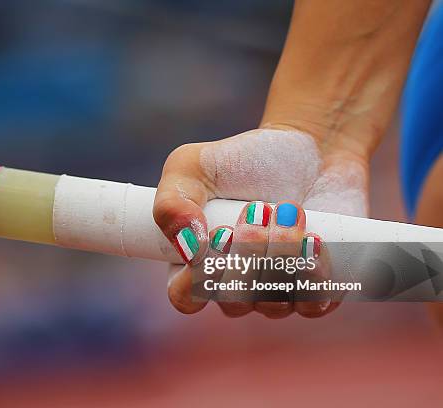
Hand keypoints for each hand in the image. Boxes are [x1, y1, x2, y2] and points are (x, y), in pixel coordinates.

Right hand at [153, 127, 367, 317]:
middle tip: (259, 208)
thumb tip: (187, 247)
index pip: (185, 298)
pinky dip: (314, 271)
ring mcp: (276, 292)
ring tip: (290, 209)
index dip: (200, 277)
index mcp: (196, 263)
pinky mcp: (318, 290)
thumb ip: (171, 203)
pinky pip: (315, 304)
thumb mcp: (191, 166)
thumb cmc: (242, 160)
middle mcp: (235, 286)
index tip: (220, 234)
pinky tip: (315, 237)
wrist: (310, 148)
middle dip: (248, 252)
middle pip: (234, 302)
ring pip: (274, 303)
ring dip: (283, 254)